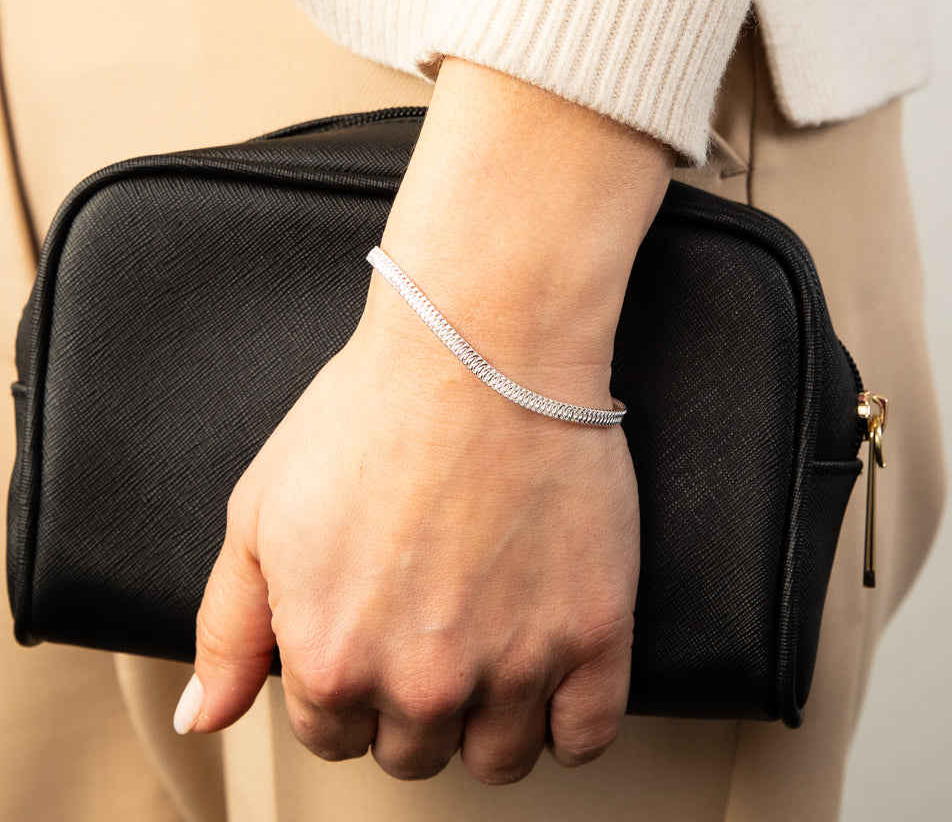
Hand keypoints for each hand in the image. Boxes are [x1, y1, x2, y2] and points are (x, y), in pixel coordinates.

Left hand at [178, 294, 639, 783]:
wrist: (481, 349)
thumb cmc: (372, 414)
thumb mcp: (261, 512)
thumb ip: (228, 629)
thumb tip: (202, 715)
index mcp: (332, 659)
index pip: (330, 734)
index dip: (345, 683)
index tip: (371, 634)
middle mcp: (423, 682)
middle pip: (412, 751)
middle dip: (408, 702)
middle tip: (428, 627)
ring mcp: (516, 663)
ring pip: (497, 758)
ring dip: (484, 720)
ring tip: (486, 648)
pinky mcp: (594, 633)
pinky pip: (585, 736)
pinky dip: (566, 721)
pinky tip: (547, 676)